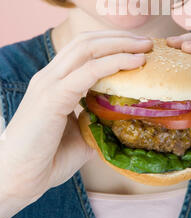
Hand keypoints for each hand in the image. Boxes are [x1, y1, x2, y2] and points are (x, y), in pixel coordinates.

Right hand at [0, 30, 152, 206]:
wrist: (17, 180)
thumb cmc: (46, 159)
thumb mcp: (79, 131)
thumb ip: (96, 117)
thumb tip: (121, 116)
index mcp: (54, 80)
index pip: (83, 47)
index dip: (112, 42)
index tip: (138, 46)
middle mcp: (50, 76)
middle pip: (87, 41)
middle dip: (120, 37)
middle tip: (148, 42)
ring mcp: (48, 83)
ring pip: (87, 48)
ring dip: (120, 44)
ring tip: (145, 46)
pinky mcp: (52, 97)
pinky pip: (87, 72)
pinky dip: (113, 62)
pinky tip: (134, 62)